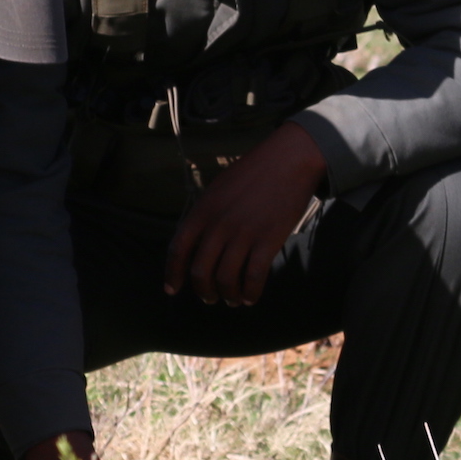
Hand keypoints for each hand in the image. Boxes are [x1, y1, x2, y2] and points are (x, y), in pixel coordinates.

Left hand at [163, 121, 327, 306]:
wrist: (289, 159)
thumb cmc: (254, 172)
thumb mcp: (219, 188)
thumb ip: (206, 214)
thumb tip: (196, 242)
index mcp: (203, 209)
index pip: (178, 249)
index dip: (173, 273)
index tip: (171, 290)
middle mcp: (219, 224)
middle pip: (201, 271)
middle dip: (204, 291)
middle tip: (210, 297)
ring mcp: (243, 233)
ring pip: (226, 280)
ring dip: (228, 296)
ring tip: (233, 299)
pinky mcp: (268, 240)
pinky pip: (253, 278)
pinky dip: (250, 293)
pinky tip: (251, 297)